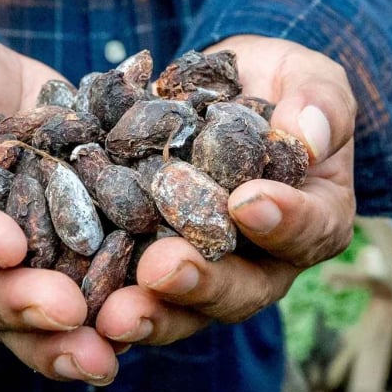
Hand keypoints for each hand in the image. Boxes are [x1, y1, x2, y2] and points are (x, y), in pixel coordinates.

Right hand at [0, 22, 120, 385]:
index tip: (4, 245)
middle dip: (23, 304)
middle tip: (67, 311)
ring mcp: (4, 272)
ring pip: (28, 317)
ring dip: (65, 340)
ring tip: (103, 357)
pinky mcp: (59, 261)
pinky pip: (83, 295)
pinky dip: (113, 315)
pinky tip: (148, 326)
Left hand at [94, 35, 355, 346]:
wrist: (219, 93)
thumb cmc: (277, 85)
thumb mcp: (306, 78)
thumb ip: (317, 103)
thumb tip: (308, 134)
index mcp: (313, 220)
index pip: (307, 229)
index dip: (282, 220)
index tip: (247, 201)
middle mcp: (263, 263)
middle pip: (240, 289)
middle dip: (200, 282)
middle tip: (163, 269)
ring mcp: (205, 274)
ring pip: (182, 309)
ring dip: (148, 312)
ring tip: (113, 314)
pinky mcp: (150, 270)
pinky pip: (129, 294)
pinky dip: (103, 299)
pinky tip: (74, 303)